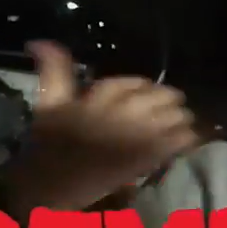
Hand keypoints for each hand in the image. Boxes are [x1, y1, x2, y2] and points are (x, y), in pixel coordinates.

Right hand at [2, 40, 199, 212]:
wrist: (52, 187)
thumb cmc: (48, 146)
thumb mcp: (47, 103)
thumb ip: (52, 69)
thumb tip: (38, 40)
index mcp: (98, 96)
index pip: (131, 83)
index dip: (141, 88)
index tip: (144, 93)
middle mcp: (120, 112)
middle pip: (159, 95)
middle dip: (167, 100)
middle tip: (169, 107)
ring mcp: (135, 135)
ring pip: (172, 117)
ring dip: (179, 118)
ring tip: (181, 123)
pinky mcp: (146, 158)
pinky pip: (176, 142)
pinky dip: (185, 140)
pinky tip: (188, 141)